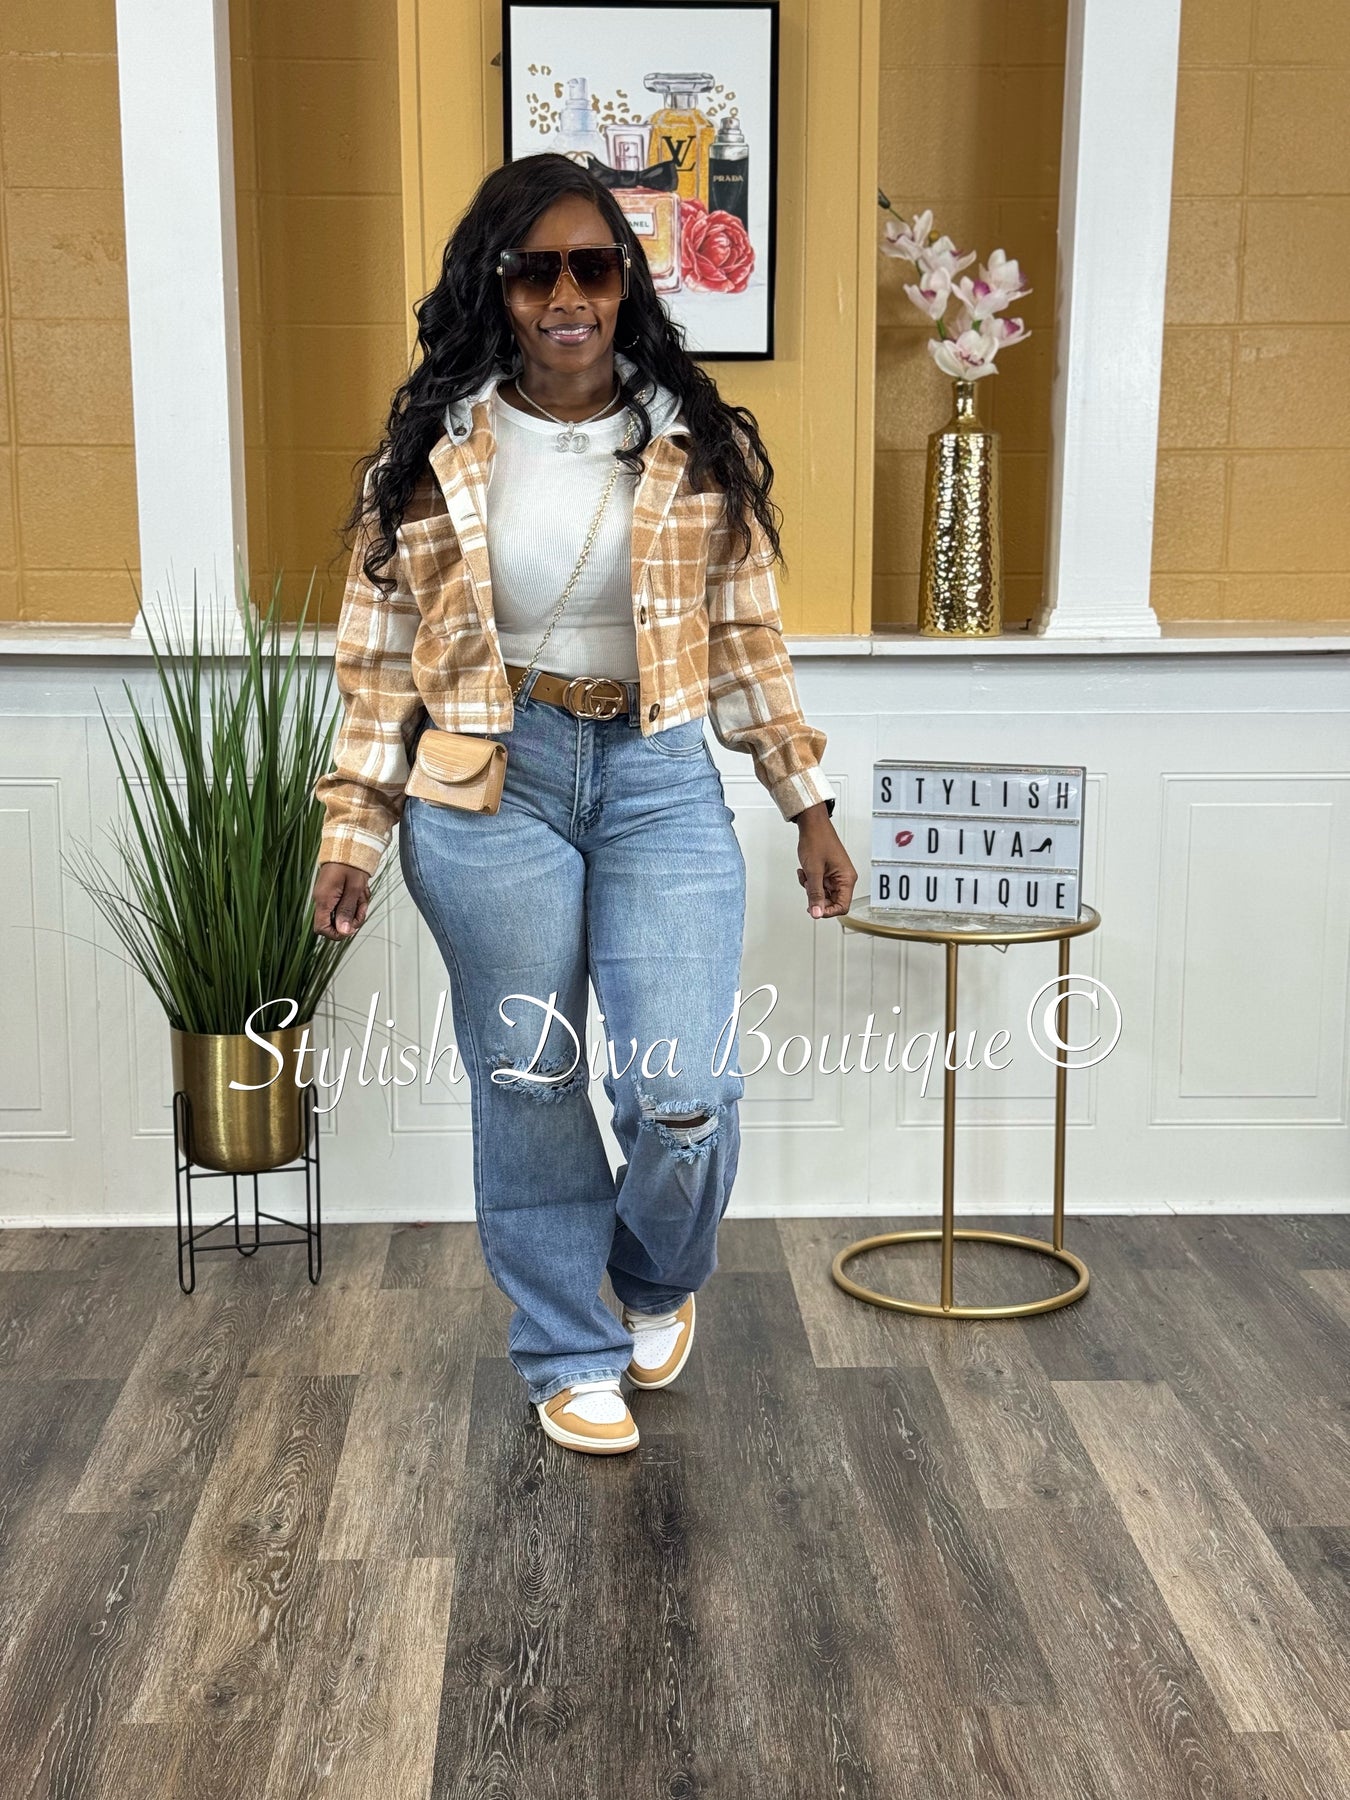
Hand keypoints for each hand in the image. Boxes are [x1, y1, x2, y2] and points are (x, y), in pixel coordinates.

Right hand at [313, 861, 370, 940]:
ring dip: (356, 907)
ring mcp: (327, 896)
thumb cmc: (350, 862)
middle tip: (362, 905)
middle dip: (352, 917)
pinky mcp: (333, 892)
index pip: (322, 929)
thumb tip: (343, 931)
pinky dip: (355, 900)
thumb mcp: (354, 888)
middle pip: (335, 922)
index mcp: (323, 899)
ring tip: (362, 893)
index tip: (351, 926)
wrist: (349, 845)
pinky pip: (345, 903)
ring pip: (343, 913)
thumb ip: (347, 910)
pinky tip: (360, 891)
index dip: (337, 933)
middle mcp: (322, 899)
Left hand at [794, 805, 856, 919]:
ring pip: (823, 894)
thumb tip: (816, 913)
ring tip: (806, 876)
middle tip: (807, 888)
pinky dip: (809, 881)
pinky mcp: (828, 872)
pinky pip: (819, 885)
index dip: (828, 911)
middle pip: (832, 902)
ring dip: (811, 889)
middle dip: (816, 897)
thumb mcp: (813, 871)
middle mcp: (844, 878)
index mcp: (846, 878)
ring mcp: (835, 875)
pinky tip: (804, 872)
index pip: (842, 906)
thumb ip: (815, 894)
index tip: (815, 910)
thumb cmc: (817, 840)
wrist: (812, 824)